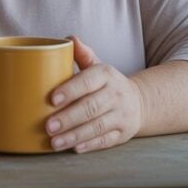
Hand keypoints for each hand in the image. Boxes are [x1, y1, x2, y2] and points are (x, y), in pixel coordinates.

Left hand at [45, 35, 143, 153]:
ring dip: (74, 135)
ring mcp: (121, 115)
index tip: (52, 99)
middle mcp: (116, 94)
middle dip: (68, 118)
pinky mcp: (123, 133)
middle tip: (48, 126)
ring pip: (97, 127)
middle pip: (91, 107)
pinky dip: (90, 145)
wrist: (139, 101)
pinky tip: (74, 148)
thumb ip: (82, 54)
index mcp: (106, 74)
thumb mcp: (97, 65)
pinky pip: (105, 140)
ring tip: (54, 142)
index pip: (88, 82)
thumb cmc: (106, 83)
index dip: (70, 90)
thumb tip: (68, 38)